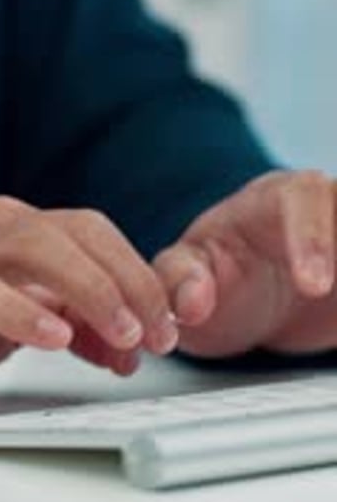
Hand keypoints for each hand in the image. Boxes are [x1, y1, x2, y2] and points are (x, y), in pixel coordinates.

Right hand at [0, 196, 177, 405]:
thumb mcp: (13, 322)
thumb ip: (68, 323)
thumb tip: (124, 345)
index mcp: (18, 230)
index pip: (98, 235)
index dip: (142, 277)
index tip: (170, 326)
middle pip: (83, 233)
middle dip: (133, 283)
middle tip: (162, 334)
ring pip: (41, 248)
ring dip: (93, 291)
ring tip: (125, 334)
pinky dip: (23, 312)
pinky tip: (56, 339)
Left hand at [153, 170, 336, 357]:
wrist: (251, 294)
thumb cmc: (218, 271)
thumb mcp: (188, 272)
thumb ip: (179, 279)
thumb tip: (189, 303)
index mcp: (274, 201)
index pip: (303, 198)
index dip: (314, 238)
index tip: (315, 285)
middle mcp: (324, 211)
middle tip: (326, 291)